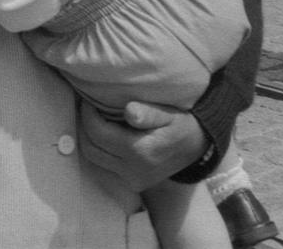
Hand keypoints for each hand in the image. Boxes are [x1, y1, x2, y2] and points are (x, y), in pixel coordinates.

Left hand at [77, 100, 205, 193]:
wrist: (198, 148)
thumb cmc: (181, 125)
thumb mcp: (169, 114)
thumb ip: (148, 113)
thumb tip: (129, 111)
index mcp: (140, 150)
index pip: (98, 132)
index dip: (87, 114)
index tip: (88, 99)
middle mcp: (133, 170)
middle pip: (91, 148)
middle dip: (84, 125)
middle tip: (88, 107)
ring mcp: (132, 180)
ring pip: (94, 158)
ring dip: (90, 138)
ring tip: (95, 118)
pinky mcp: (132, 183)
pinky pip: (105, 165)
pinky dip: (101, 149)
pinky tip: (107, 134)